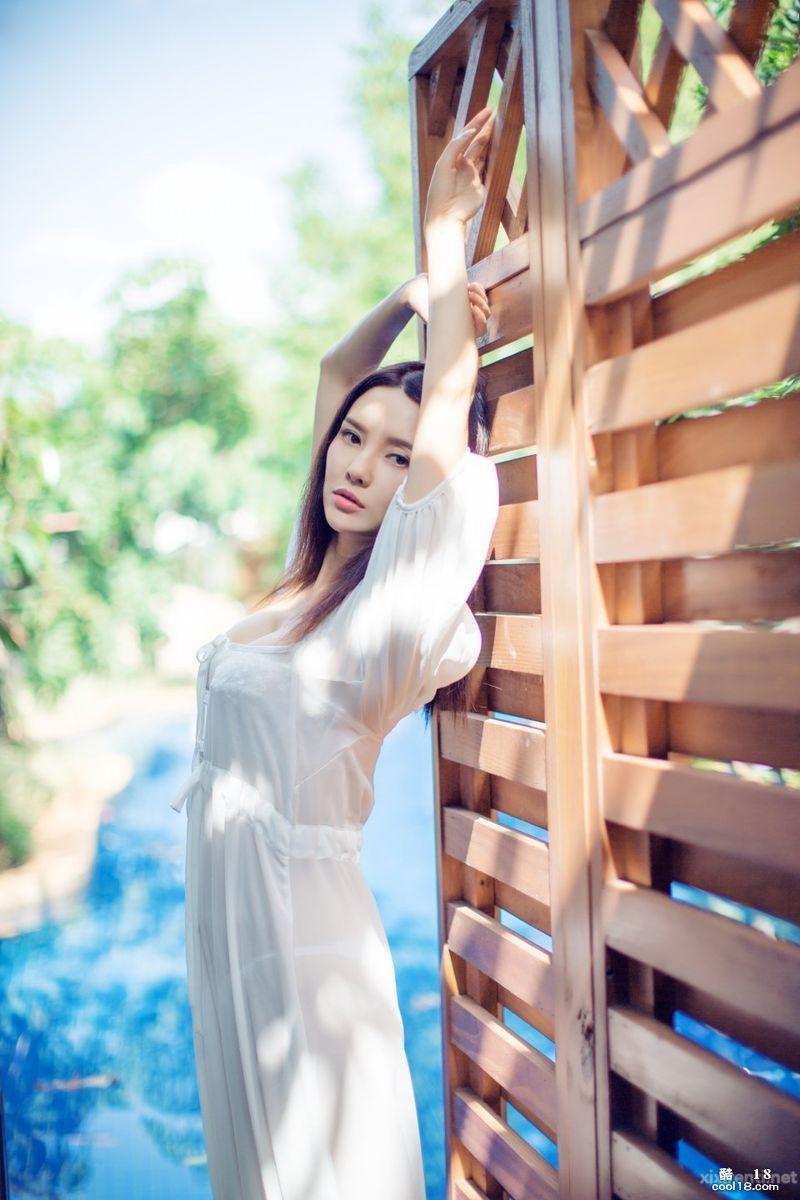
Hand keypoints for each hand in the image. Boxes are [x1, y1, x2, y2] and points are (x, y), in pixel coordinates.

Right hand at [405, 272, 490, 338]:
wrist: (415, 290)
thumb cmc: (420, 305)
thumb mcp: (429, 314)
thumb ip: (442, 321)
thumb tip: (452, 329)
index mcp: (460, 329)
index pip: (481, 330)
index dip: (481, 320)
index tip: (473, 309)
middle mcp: (466, 319)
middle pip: (485, 315)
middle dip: (481, 304)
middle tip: (470, 295)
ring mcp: (467, 306)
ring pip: (484, 303)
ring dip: (480, 294)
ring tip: (469, 288)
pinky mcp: (465, 294)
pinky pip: (480, 292)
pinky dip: (478, 288)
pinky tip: (470, 285)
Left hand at [423, 107, 494, 231]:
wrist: (446, 215)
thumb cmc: (440, 191)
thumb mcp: (444, 165)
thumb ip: (456, 146)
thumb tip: (471, 131)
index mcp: (451, 157)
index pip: (466, 135)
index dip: (477, 122)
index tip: (488, 111)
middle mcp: (461, 164)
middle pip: (476, 142)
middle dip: (485, 128)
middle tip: (496, 114)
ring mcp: (471, 175)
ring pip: (482, 153)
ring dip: (490, 140)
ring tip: (499, 127)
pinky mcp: (479, 185)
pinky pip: (488, 167)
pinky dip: (493, 157)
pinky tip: (498, 149)